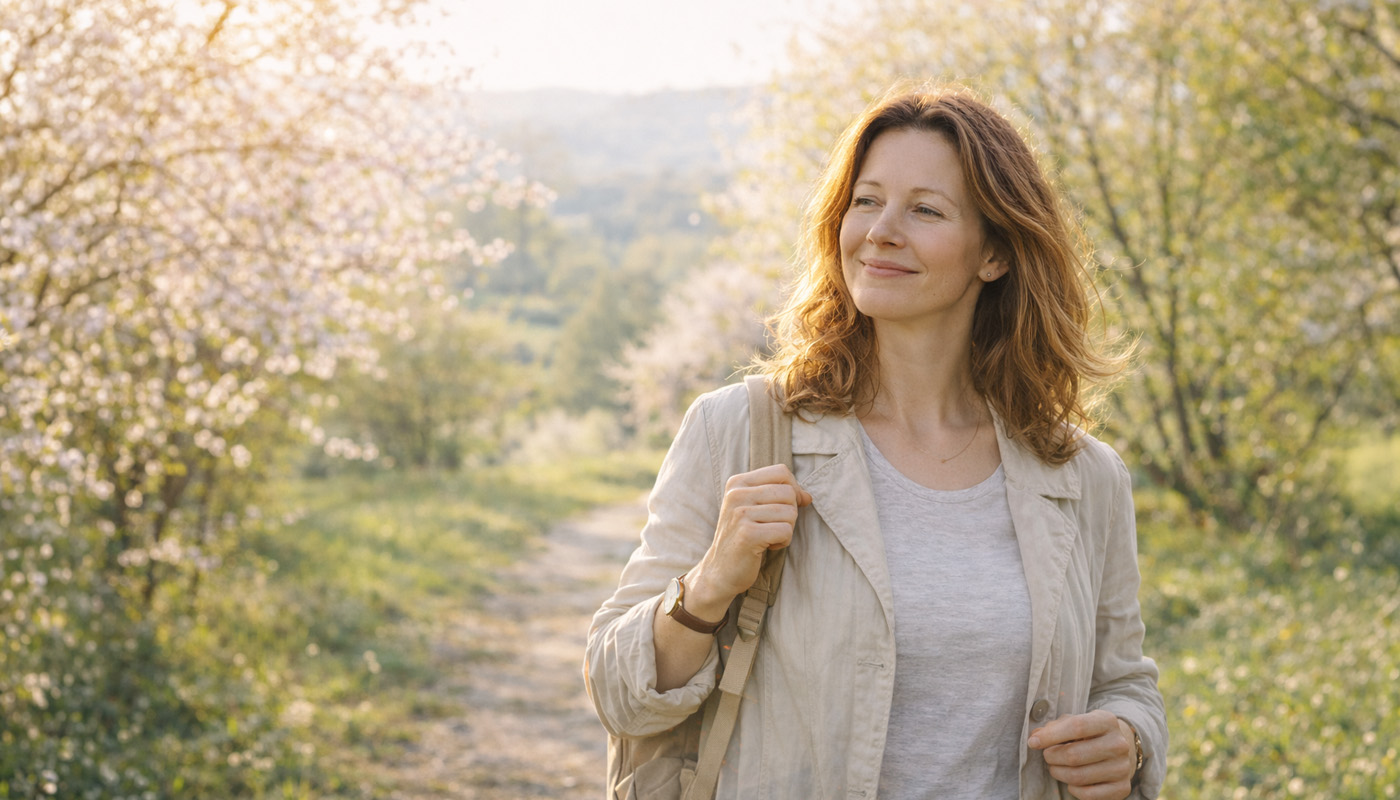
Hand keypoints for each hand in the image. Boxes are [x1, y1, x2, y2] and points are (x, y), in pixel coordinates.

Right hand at [685, 464, 811, 618]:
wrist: (720, 570)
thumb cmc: (742, 537)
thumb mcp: (753, 508)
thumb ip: (778, 496)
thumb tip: (808, 496)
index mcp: (737, 483)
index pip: (781, 472)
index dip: (793, 489)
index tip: (786, 508)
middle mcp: (736, 494)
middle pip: (788, 493)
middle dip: (790, 513)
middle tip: (773, 527)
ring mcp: (740, 514)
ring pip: (790, 512)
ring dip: (786, 529)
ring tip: (768, 537)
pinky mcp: (747, 534)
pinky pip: (786, 531)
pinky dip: (783, 542)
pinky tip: (767, 546)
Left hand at [1027, 709, 1136, 799]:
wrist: (1119, 750)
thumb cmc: (1089, 734)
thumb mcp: (1074, 722)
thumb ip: (1054, 727)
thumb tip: (1035, 738)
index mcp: (1107, 721)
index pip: (1076, 726)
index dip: (1050, 736)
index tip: (1033, 742)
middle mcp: (1119, 744)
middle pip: (1074, 755)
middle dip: (1052, 757)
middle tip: (1048, 756)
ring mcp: (1123, 767)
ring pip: (1078, 776)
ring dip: (1059, 773)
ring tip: (1056, 767)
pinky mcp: (1122, 788)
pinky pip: (1088, 794)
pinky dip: (1073, 789)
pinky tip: (1072, 781)